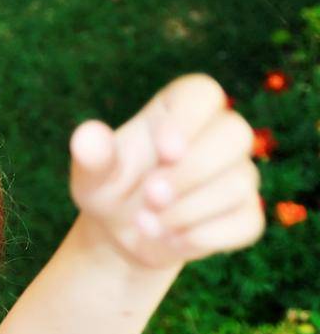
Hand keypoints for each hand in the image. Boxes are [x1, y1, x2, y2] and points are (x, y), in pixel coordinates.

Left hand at [69, 74, 264, 269]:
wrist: (122, 235)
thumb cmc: (110, 190)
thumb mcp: (92, 177)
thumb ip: (92, 156)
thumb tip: (88, 136)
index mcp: (178, 110)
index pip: (202, 94)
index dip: (188, 119)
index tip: (164, 150)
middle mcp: (216, 135)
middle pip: (235, 134)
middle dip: (191, 171)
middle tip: (150, 196)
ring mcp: (237, 174)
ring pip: (238, 183)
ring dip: (186, 211)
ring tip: (144, 223)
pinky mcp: (245, 214)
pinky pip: (246, 223)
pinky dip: (201, 238)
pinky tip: (170, 239)